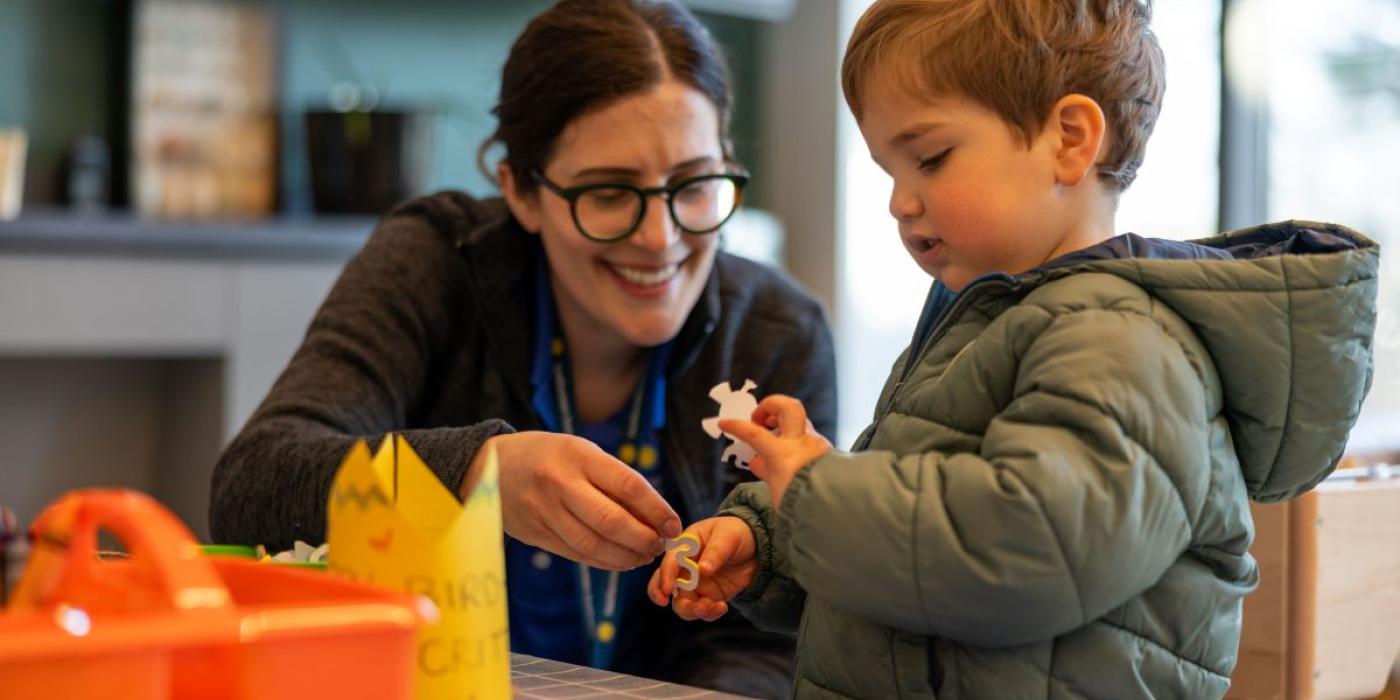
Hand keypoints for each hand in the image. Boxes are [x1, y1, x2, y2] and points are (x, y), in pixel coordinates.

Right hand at [465, 431, 681, 570]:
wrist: (488, 466)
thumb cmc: (548, 456)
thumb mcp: (580, 452)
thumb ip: (612, 480)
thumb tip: (655, 516)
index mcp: (578, 455)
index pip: (628, 485)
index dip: (656, 510)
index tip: (673, 525)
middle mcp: (560, 483)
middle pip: (611, 521)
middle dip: (643, 539)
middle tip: (660, 546)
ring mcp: (544, 511)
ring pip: (593, 545)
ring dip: (626, 557)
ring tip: (644, 556)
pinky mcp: (535, 534)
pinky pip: (576, 554)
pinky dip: (604, 562)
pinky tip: (621, 561)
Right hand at [647, 516, 757, 621]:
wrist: (756, 549)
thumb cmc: (736, 533)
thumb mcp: (728, 536)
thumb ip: (716, 551)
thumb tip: (703, 569)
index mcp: (684, 546)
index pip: (670, 561)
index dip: (665, 575)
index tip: (667, 590)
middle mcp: (684, 567)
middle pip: (666, 585)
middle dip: (668, 598)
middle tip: (686, 606)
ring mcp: (694, 584)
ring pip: (682, 603)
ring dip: (692, 610)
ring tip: (710, 608)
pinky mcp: (707, 597)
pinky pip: (701, 610)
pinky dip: (709, 613)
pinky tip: (722, 607)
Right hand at [719, 395, 830, 509]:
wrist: (836, 513)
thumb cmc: (805, 508)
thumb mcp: (777, 492)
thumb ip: (767, 472)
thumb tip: (757, 461)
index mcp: (783, 455)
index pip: (754, 433)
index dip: (736, 426)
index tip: (724, 423)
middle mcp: (802, 444)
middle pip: (788, 406)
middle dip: (771, 405)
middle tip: (760, 419)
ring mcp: (817, 444)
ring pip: (800, 420)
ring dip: (784, 423)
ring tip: (774, 436)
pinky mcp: (828, 452)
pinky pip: (808, 437)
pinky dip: (796, 441)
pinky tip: (793, 455)